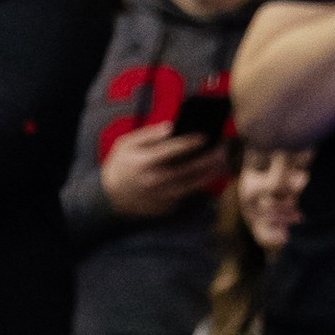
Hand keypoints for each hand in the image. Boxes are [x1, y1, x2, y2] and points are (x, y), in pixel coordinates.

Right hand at [99, 120, 228, 217]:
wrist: (109, 198)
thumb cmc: (119, 166)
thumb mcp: (126, 144)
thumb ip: (148, 135)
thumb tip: (171, 126)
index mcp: (145, 162)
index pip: (174, 150)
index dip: (192, 142)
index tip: (206, 135)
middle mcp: (155, 181)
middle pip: (190, 168)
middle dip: (210, 157)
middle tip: (225, 147)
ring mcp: (162, 197)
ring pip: (193, 184)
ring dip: (211, 172)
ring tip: (224, 161)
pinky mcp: (167, 207)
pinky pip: (188, 196)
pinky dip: (201, 186)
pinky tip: (210, 174)